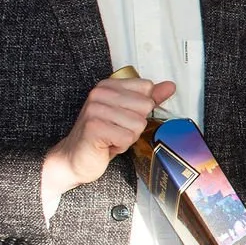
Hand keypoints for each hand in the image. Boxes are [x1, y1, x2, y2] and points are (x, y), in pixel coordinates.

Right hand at [42, 75, 173, 204]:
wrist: (75, 158)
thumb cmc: (101, 137)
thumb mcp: (127, 114)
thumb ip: (148, 99)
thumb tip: (170, 86)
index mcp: (108, 85)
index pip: (146, 88)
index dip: (140, 109)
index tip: (123, 117)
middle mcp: (100, 93)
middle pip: (145, 106)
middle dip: (136, 125)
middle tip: (116, 130)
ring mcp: (95, 109)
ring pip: (138, 123)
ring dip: (128, 137)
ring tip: (111, 138)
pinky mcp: (94, 127)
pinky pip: (127, 137)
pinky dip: (121, 146)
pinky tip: (107, 145)